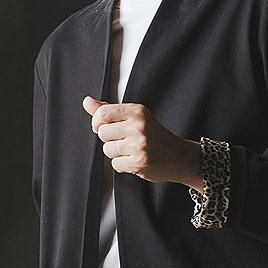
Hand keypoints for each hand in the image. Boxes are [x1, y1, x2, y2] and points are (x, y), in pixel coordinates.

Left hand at [83, 96, 202, 190]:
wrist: (181, 157)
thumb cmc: (156, 136)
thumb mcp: (136, 117)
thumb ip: (110, 110)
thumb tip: (87, 102)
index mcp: (137, 111)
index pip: (102, 113)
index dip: (97, 122)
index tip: (104, 127)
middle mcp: (138, 126)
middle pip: (102, 133)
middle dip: (110, 139)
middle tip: (125, 141)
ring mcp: (139, 144)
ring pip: (107, 149)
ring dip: (116, 153)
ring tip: (132, 151)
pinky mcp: (139, 162)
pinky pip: (115, 164)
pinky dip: (123, 165)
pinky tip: (136, 160)